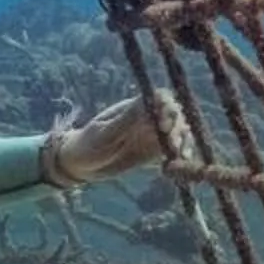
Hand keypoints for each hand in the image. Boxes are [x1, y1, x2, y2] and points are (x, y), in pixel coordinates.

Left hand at [44, 93, 179, 187]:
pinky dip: (179, 156)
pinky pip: (172, 151)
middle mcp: (146, 118)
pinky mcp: (153, 152)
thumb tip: (148, 101)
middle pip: (173, 115)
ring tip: (179, 156)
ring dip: (183, 142)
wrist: (80, 165)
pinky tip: (178, 164)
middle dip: (178, 127)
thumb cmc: (88, 145)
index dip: (167, 107)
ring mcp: (151, 135)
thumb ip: (126, 120)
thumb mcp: (104, 134)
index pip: (159, 98)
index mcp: (133, 108)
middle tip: (173, 144)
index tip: (165, 124)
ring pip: (177, 133)